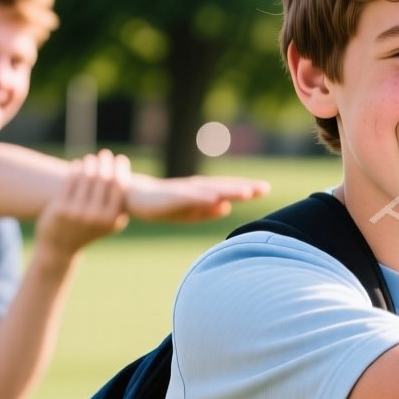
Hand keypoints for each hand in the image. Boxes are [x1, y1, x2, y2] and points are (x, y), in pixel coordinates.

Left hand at [35, 150, 130, 257]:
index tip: (121, 159)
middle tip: (105, 154)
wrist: (61, 247)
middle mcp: (95, 216)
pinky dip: (75, 170)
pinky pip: (70, 182)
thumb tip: (125, 173)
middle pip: (103, 179)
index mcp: (111, 219)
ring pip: (86, 178)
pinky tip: (77, 165)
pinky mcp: (60, 208)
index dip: (121, 169)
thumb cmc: (90, 230)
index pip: (119, 187)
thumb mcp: (110, 223)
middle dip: (106, 162)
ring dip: (90, 163)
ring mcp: (77, 212)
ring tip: (91, 159)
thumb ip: (120, 203)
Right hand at [125, 174, 269, 221]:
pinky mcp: (171, 197)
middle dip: (245, 187)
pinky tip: (215, 199)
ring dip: (229, 190)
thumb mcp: (188, 211)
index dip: (246, 189)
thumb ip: (207, 209)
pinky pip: (189, 197)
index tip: (265, 189)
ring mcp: (184, 191)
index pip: (228, 189)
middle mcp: (196, 188)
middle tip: (265, 188)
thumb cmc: (162, 205)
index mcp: (202, 192)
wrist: (133, 197)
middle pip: (224, 187)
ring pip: (210, 190)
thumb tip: (226, 207)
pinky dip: (203, 197)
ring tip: (247, 192)